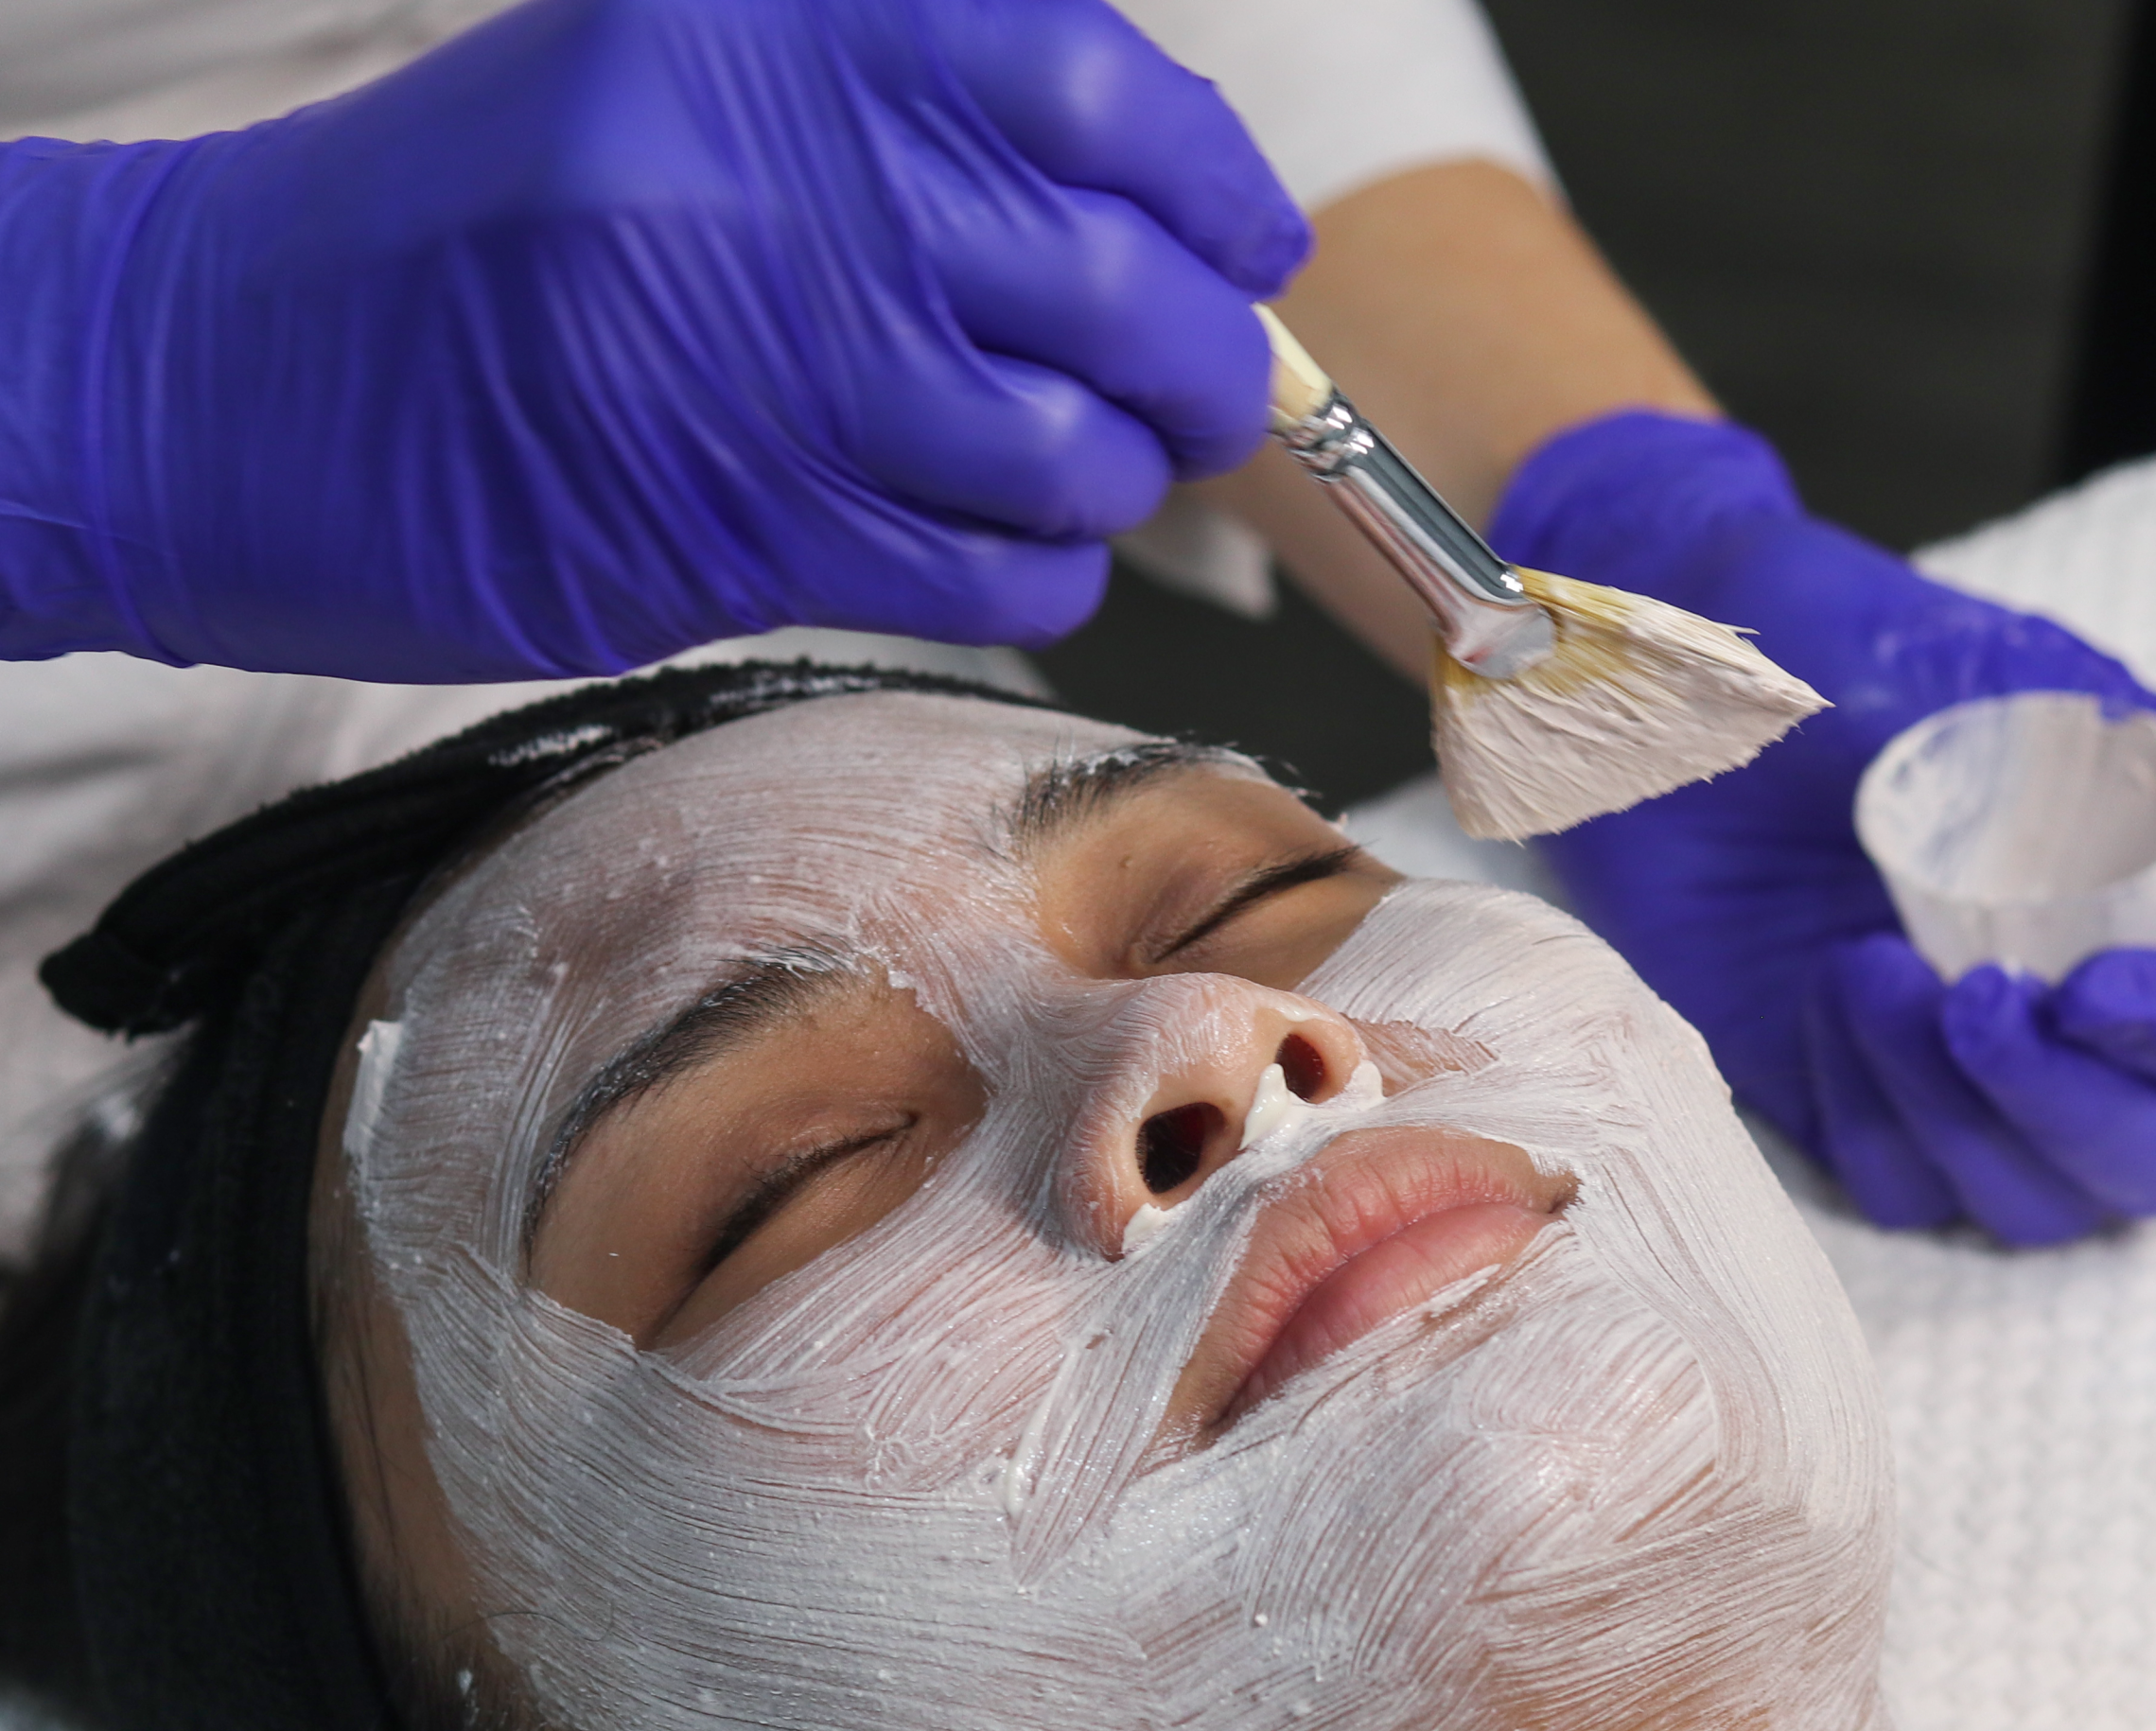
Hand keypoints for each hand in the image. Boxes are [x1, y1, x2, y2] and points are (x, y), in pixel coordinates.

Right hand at [0, 0, 1304, 679]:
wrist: (230, 378)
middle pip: (1112, 277)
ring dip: (1119, 482)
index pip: (1089, 78)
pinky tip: (1012, 554)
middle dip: (1207, 361)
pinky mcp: (740, 530)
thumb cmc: (460, 238)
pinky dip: (1040, 574)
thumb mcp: (659, 72)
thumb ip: (878, 106)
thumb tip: (1122, 196)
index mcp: (775, 26)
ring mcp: (764, 359)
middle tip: (1208, 397)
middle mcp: (784, 174)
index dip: (1210, 179)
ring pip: (1065, 444)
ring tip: (1094, 481)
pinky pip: (984, 569)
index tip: (1248, 242)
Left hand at [1492, 412, 2155, 1245]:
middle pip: (2154, 1165)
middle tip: (1976, 1006)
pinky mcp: (1849, 1105)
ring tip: (1870, 968)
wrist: (1674, 693)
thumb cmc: (1858, 664)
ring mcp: (1959, 1077)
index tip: (2095, 992)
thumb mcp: (2033, 693)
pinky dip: (1865, 1109)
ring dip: (1952, 1108)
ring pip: (2021, 1202)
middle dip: (2075, 1111)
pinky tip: (1826, 990)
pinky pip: (1894, 1185)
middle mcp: (2076, 1020)